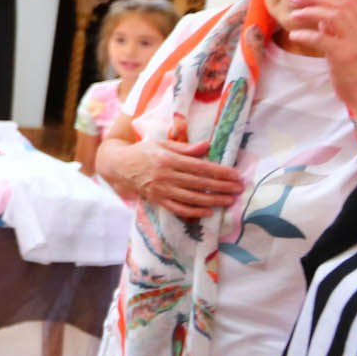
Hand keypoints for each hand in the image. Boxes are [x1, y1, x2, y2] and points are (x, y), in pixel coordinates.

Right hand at [104, 120, 244, 220]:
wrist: (117, 166)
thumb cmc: (142, 152)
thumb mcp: (161, 143)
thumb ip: (184, 147)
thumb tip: (207, 145)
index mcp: (168, 159)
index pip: (200, 167)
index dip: (220, 172)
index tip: (235, 175)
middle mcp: (166, 175)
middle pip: (199, 183)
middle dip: (221, 187)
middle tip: (239, 189)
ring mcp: (161, 190)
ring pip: (192, 197)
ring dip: (213, 200)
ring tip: (229, 201)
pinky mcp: (157, 200)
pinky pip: (179, 208)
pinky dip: (194, 211)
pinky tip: (208, 212)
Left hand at [284, 0, 356, 84]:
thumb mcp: (354, 48)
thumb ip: (340, 32)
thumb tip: (323, 18)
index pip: (352, 1)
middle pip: (341, 4)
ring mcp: (356, 43)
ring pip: (334, 16)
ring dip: (311, 10)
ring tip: (294, 12)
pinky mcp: (345, 56)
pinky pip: (324, 39)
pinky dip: (308, 34)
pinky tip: (295, 33)